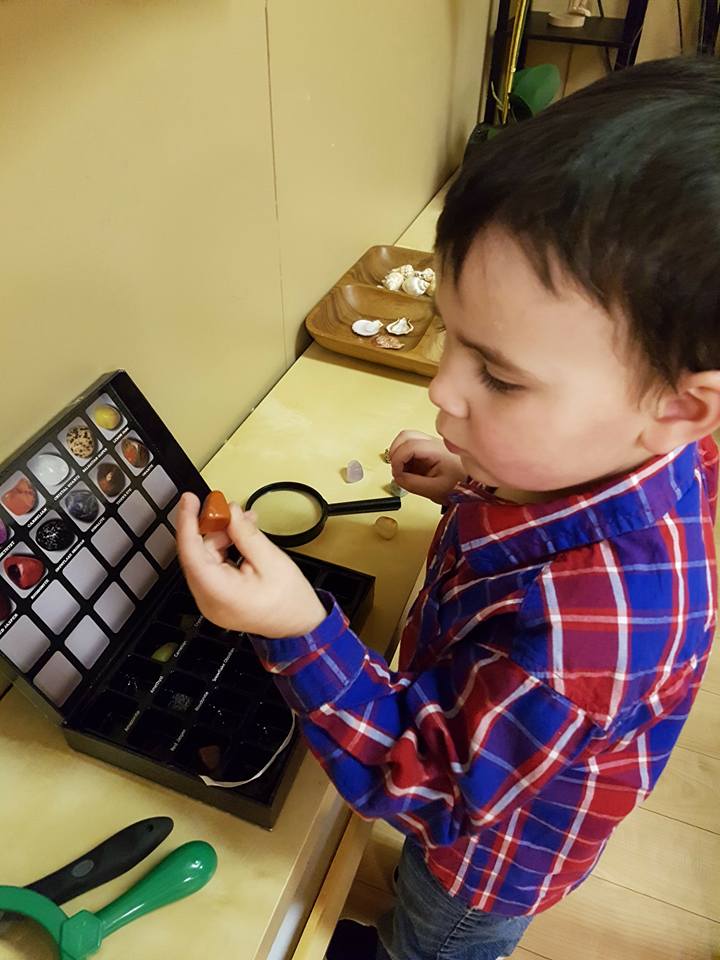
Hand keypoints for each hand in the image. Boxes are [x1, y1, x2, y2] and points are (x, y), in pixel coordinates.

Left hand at [175, 493, 326, 637]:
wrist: (300, 625)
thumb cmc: (290, 601)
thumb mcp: (271, 560)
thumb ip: (246, 534)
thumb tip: (229, 512)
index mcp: (220, 593)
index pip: (191, 553)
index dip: (187, 523)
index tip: (190, 500)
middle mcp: (208, 600)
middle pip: (198, 554)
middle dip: (213, 529)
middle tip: (229, 509)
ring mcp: (210, 601)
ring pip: (205, 558)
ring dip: (222, 538)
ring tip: (245, 525)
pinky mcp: (216, 598)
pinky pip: (212, 567)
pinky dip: (224, 550)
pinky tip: (241, 539)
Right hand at [389, 430, 465, 504]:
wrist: (470, 487)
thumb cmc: (459, 486)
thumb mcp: (435, 490)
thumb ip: (413, 483)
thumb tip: (397, 477)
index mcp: (437, 450)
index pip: (409, 445)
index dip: (398, 459)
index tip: (397, 473)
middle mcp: (433, 443)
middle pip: (405, 436)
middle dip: (395, 452)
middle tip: (396, 468)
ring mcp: (430, 445)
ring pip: (406, 440)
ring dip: (399, 454)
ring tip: (402, 471)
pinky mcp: (428, 451)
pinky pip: (410, 448)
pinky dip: (404, 458)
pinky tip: (408, 470)